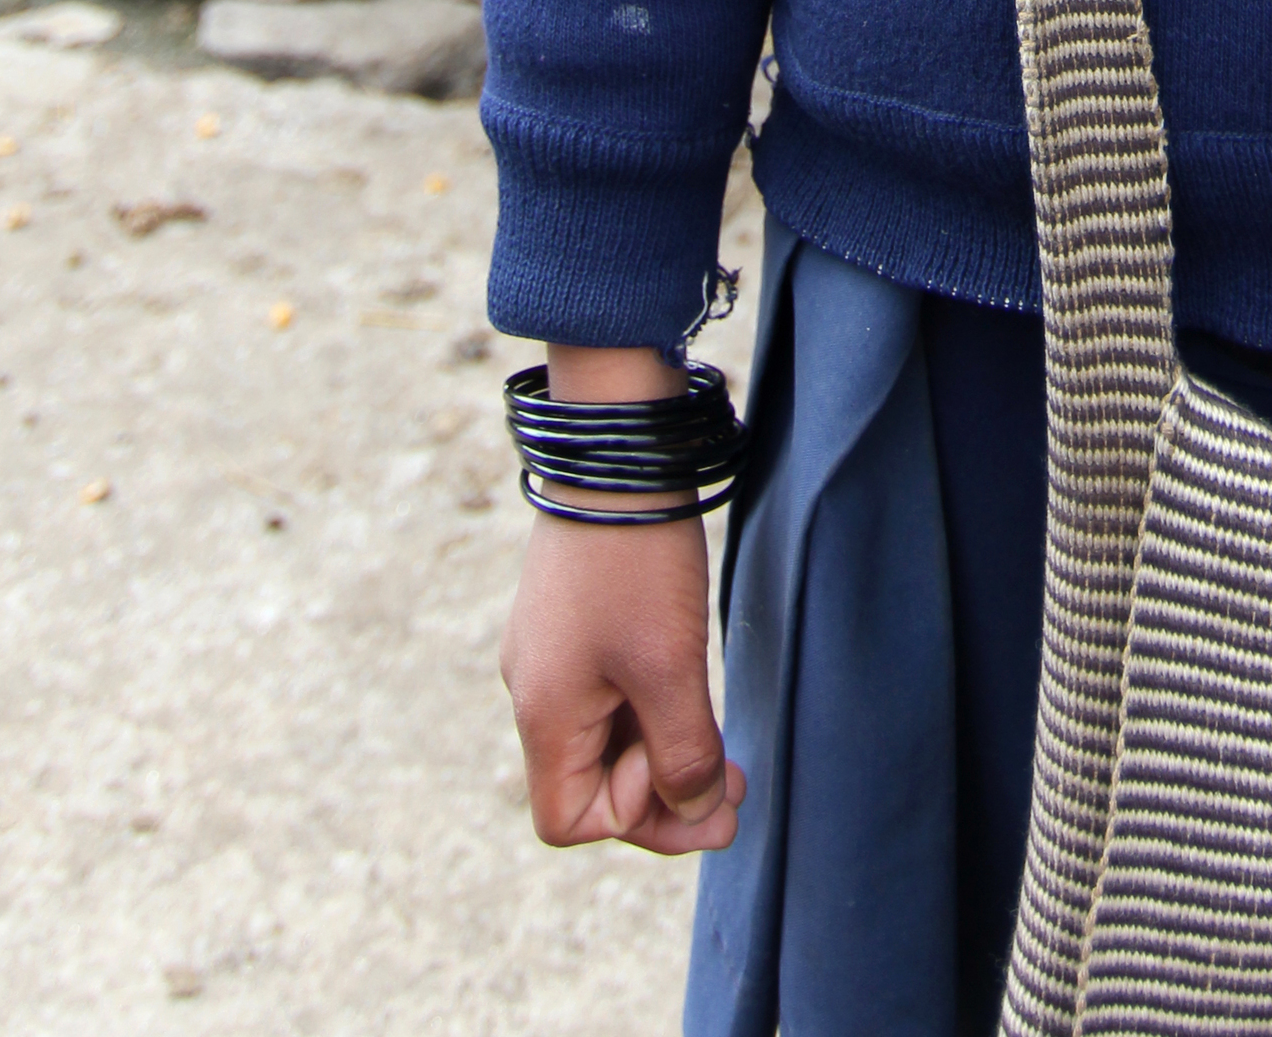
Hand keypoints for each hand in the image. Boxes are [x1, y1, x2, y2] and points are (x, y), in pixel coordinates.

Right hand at [500, 347, 747, 854]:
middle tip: (736, 784)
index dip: (637, 818)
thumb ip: (683, 754)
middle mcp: (535, 689)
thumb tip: (695, 815)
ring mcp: (551, 651)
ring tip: (725, 746)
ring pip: (605, 735)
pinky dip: (650, 706)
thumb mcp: (671, 667)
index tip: (693, 773)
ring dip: (663, 748)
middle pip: (590, 782)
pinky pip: (607, 691)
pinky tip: (691, 688)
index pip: (570, 819)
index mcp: (543, 713)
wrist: (617, 451)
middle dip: (663, 791)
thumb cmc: (638, 564)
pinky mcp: (573, 619)